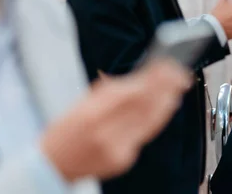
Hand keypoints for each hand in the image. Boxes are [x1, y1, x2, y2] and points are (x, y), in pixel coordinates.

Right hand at [41, 60, 190, 181]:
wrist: (51, 166)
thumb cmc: (63, 131)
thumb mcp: (80, 104)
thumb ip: (109, 91)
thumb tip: (137, 77)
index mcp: (91, 114)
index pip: (131, 93)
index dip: (152, 78)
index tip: (165, 65)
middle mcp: (106, 133)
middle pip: (145, 107)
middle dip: (165, 87)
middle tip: (179, 73)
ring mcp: (117, 149)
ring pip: (150, 122)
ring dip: (166, 102)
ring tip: (178, 88)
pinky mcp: (124, 160)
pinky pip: (145, 135)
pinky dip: (157, 119)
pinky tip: (165, 108)